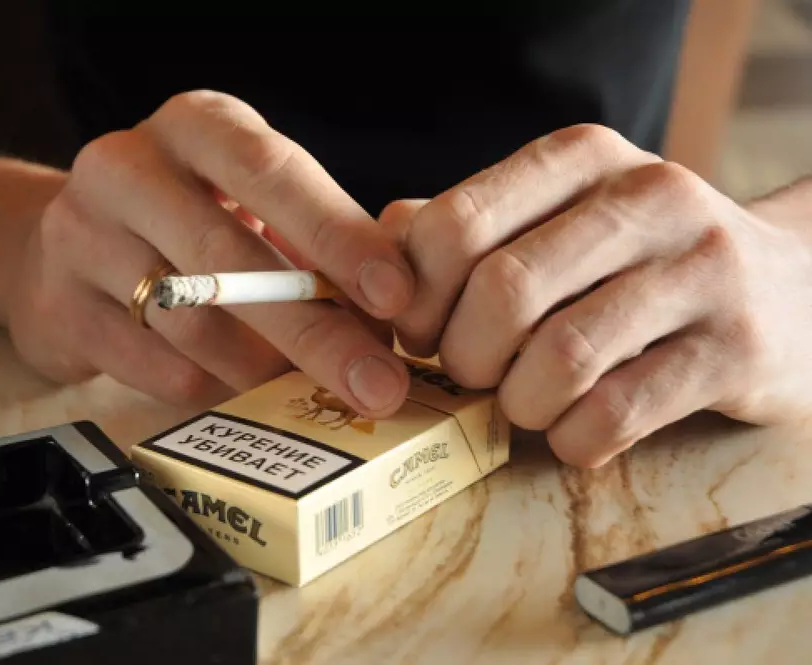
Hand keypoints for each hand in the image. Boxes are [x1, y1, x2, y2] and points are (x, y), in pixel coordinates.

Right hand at [6, 90, 414, 415]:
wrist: (61, 246)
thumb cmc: (186, 220)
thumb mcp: (246, 201)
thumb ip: (310, 244)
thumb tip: (383, 322)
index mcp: (195, 126)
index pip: (271, 172)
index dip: (337, 235)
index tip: (395, 296)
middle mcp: (128, 168)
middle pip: (227, 257)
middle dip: (315, 330)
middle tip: (377, 385)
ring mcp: (81, 236)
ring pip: (190, 322)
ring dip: (265, 370)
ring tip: (312, 394)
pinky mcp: (58, 306)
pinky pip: (156, 366)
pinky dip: (213, 388)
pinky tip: (241, 392)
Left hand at [381, 124, 811, 466]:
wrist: (793, 288)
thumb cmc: (641, 260)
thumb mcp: (562, 216)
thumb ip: (471, 225)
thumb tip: (380, 248)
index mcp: (583, 160)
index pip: (456, 224)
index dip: (414, 296)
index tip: (417, 331)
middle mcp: (648, 199)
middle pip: (503, 291)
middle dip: (464, 355)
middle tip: (471, 373)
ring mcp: (701, 271)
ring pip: (560, 358)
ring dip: (519, 403)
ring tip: (526, 403)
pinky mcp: (735, 350)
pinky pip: (617, 413)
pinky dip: (574, 439)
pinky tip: (576, 431)